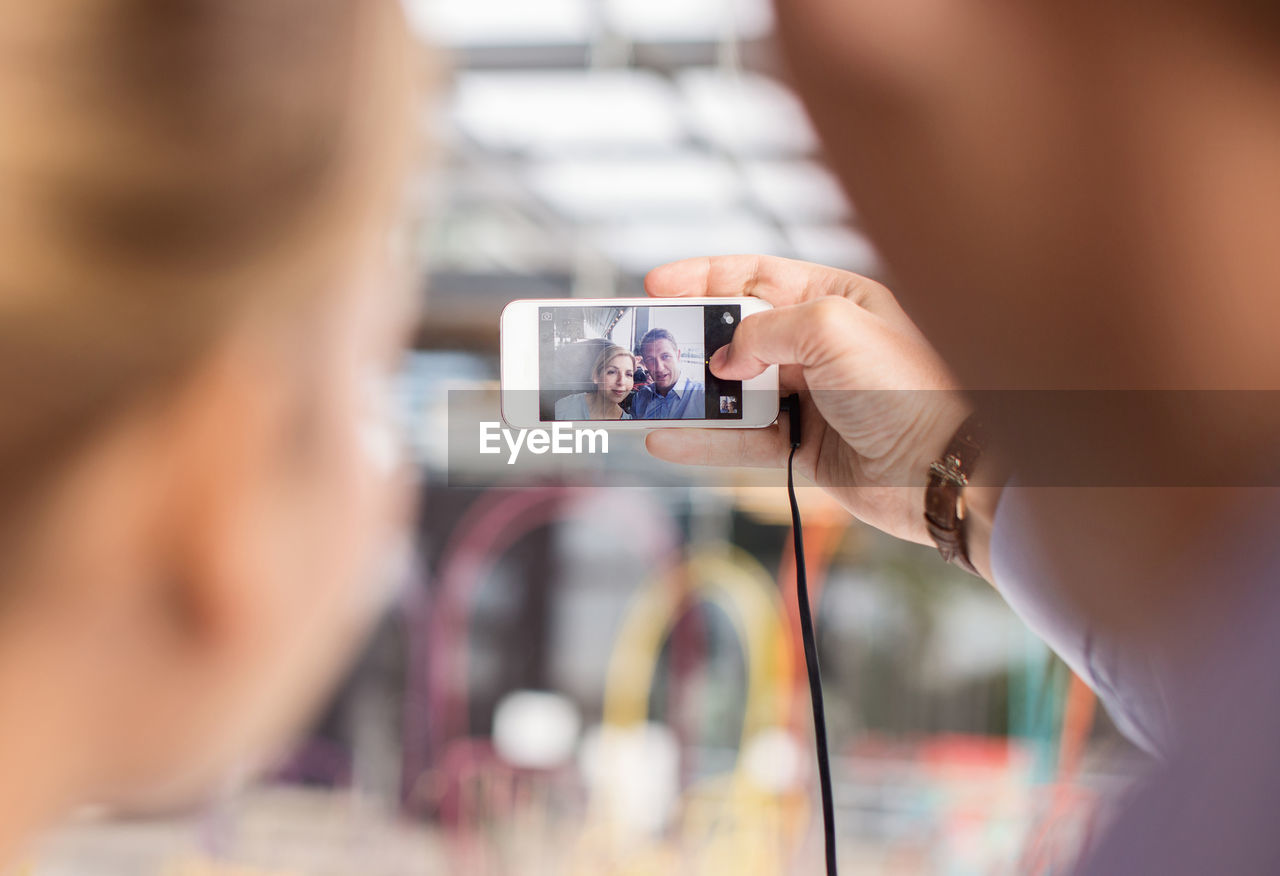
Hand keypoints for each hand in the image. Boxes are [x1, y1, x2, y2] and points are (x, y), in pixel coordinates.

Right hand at [644, 255, 998, 574]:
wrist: (945, 468)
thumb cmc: (906, 387)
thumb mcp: (830, 328)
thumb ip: (764, 330)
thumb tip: (724, 359)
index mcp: (836, 299)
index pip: (758, 276)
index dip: (705, 277)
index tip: (657, 284)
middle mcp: (822, 346)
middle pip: (739, 333)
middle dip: (693, 338)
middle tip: (650, 342)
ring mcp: (811, 398)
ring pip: (736, 391)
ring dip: (694, 394)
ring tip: (650, 393)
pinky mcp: (804, 447)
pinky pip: (742, 441)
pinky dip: (705, 440)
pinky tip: (668, 437)